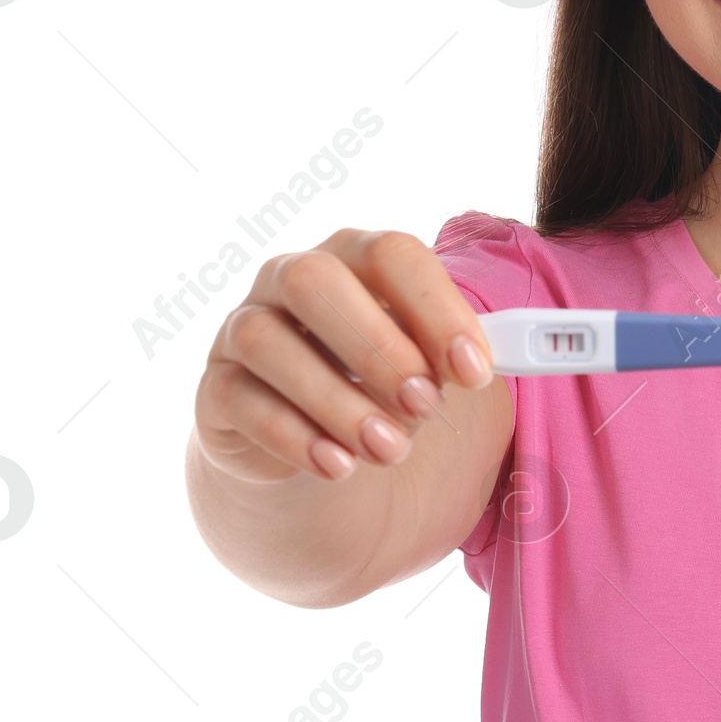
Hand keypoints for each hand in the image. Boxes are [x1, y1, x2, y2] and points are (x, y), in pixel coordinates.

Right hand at [192, 229, 494, 483]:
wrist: (311, 443)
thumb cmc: (383, 386)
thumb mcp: (429, 368)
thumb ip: (463, 357)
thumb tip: (504, 360)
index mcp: (357, 257)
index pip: (393, 254)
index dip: (436, 307)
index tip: (476, 370)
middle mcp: (291, 278)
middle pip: (317, 281)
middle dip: (379, 347)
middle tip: (427, 406)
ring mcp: (242, 329)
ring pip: (268, 342)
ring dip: (338, 400)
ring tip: (392, 450)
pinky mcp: (216, 391)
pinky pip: (240, 400)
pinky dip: (294, 437)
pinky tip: (339, 467)